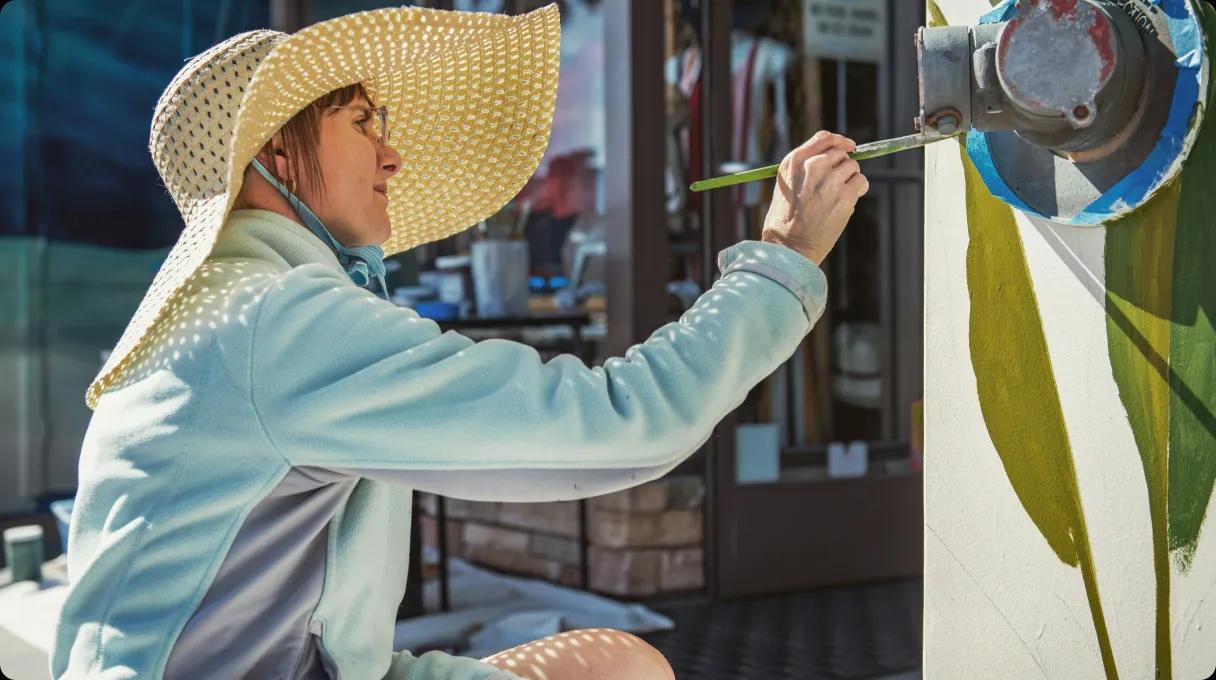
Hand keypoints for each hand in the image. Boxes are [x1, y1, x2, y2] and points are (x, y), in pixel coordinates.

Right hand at [760, 131, 869, 264]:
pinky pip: (861, 181)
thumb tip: (831, 159)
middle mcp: (812, 166)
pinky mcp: (845, 195)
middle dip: (843, 166)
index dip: (840, 141)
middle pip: (840, 153)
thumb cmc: (785, 222)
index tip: (849, 146)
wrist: (789, 247)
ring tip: (839, 196)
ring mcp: (830, 180)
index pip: (824, 138)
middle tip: (838, 184)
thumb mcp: (785, 186)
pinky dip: (858, 190)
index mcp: (794, 162)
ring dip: (850, 179)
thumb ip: (804, 169)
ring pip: (853, 167)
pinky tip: (846, 202)